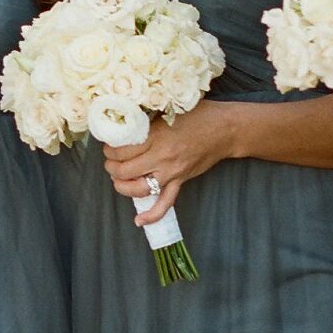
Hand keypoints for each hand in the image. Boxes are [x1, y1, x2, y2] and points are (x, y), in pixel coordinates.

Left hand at [100, 101, 237, 228]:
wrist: (225, 129)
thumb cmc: (198, 115)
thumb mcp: (168, 112)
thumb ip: (148, 121)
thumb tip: (124, 123)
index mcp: (156, 137)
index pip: (122, 150)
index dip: (109, 149)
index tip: (108, 146)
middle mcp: (162, 157)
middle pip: (126, 170)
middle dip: (112, 167)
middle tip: (110, 161)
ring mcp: (171, 172)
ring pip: (139, 188)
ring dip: (122, 187)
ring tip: (117, 180)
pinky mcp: (180, 181)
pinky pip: (165, 203)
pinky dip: (152, 215)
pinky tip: (138, 221)